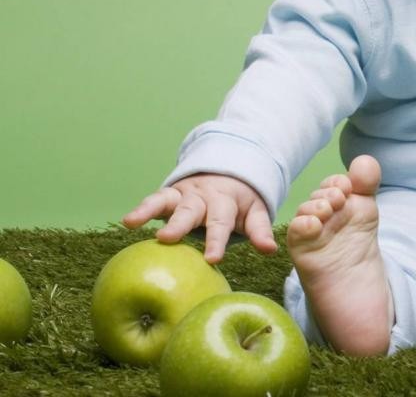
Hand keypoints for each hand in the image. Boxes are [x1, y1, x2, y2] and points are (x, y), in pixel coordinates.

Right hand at [122, 173, 277, 263]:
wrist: (228, 173)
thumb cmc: (239, 203)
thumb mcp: (254, 212)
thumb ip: (259, 230)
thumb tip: (271, 250)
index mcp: (225, 204)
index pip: (222, 223)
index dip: (217, 241)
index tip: (212, 259)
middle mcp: (202, 198)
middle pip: (190, 211)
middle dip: (179, 224)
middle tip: (166, 238)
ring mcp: (183, 195)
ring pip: (166, 201)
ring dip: (149, 210)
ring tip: (132, 221)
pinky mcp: (169, 195)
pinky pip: (153, 200)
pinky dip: (141, 209)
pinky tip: (128, 221)